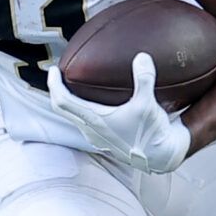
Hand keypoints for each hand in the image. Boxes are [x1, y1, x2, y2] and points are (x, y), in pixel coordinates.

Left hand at [44, 53, 189, 173]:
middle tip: (58, 76)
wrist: (162, 158)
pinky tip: (96, 103)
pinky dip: (83, 109)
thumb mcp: (147, 104)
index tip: (53, 70)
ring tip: (73, 87)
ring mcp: (97, 136)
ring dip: (69, 102)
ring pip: (73, 116)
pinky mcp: (106, 139)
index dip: (54, 84)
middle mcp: (91, 130)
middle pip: (62, 109)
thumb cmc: (151, 134)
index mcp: (94, 120)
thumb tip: (141, 57)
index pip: (62, 101)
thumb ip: (144, 79)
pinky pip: (86, 122)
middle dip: (57, 91)